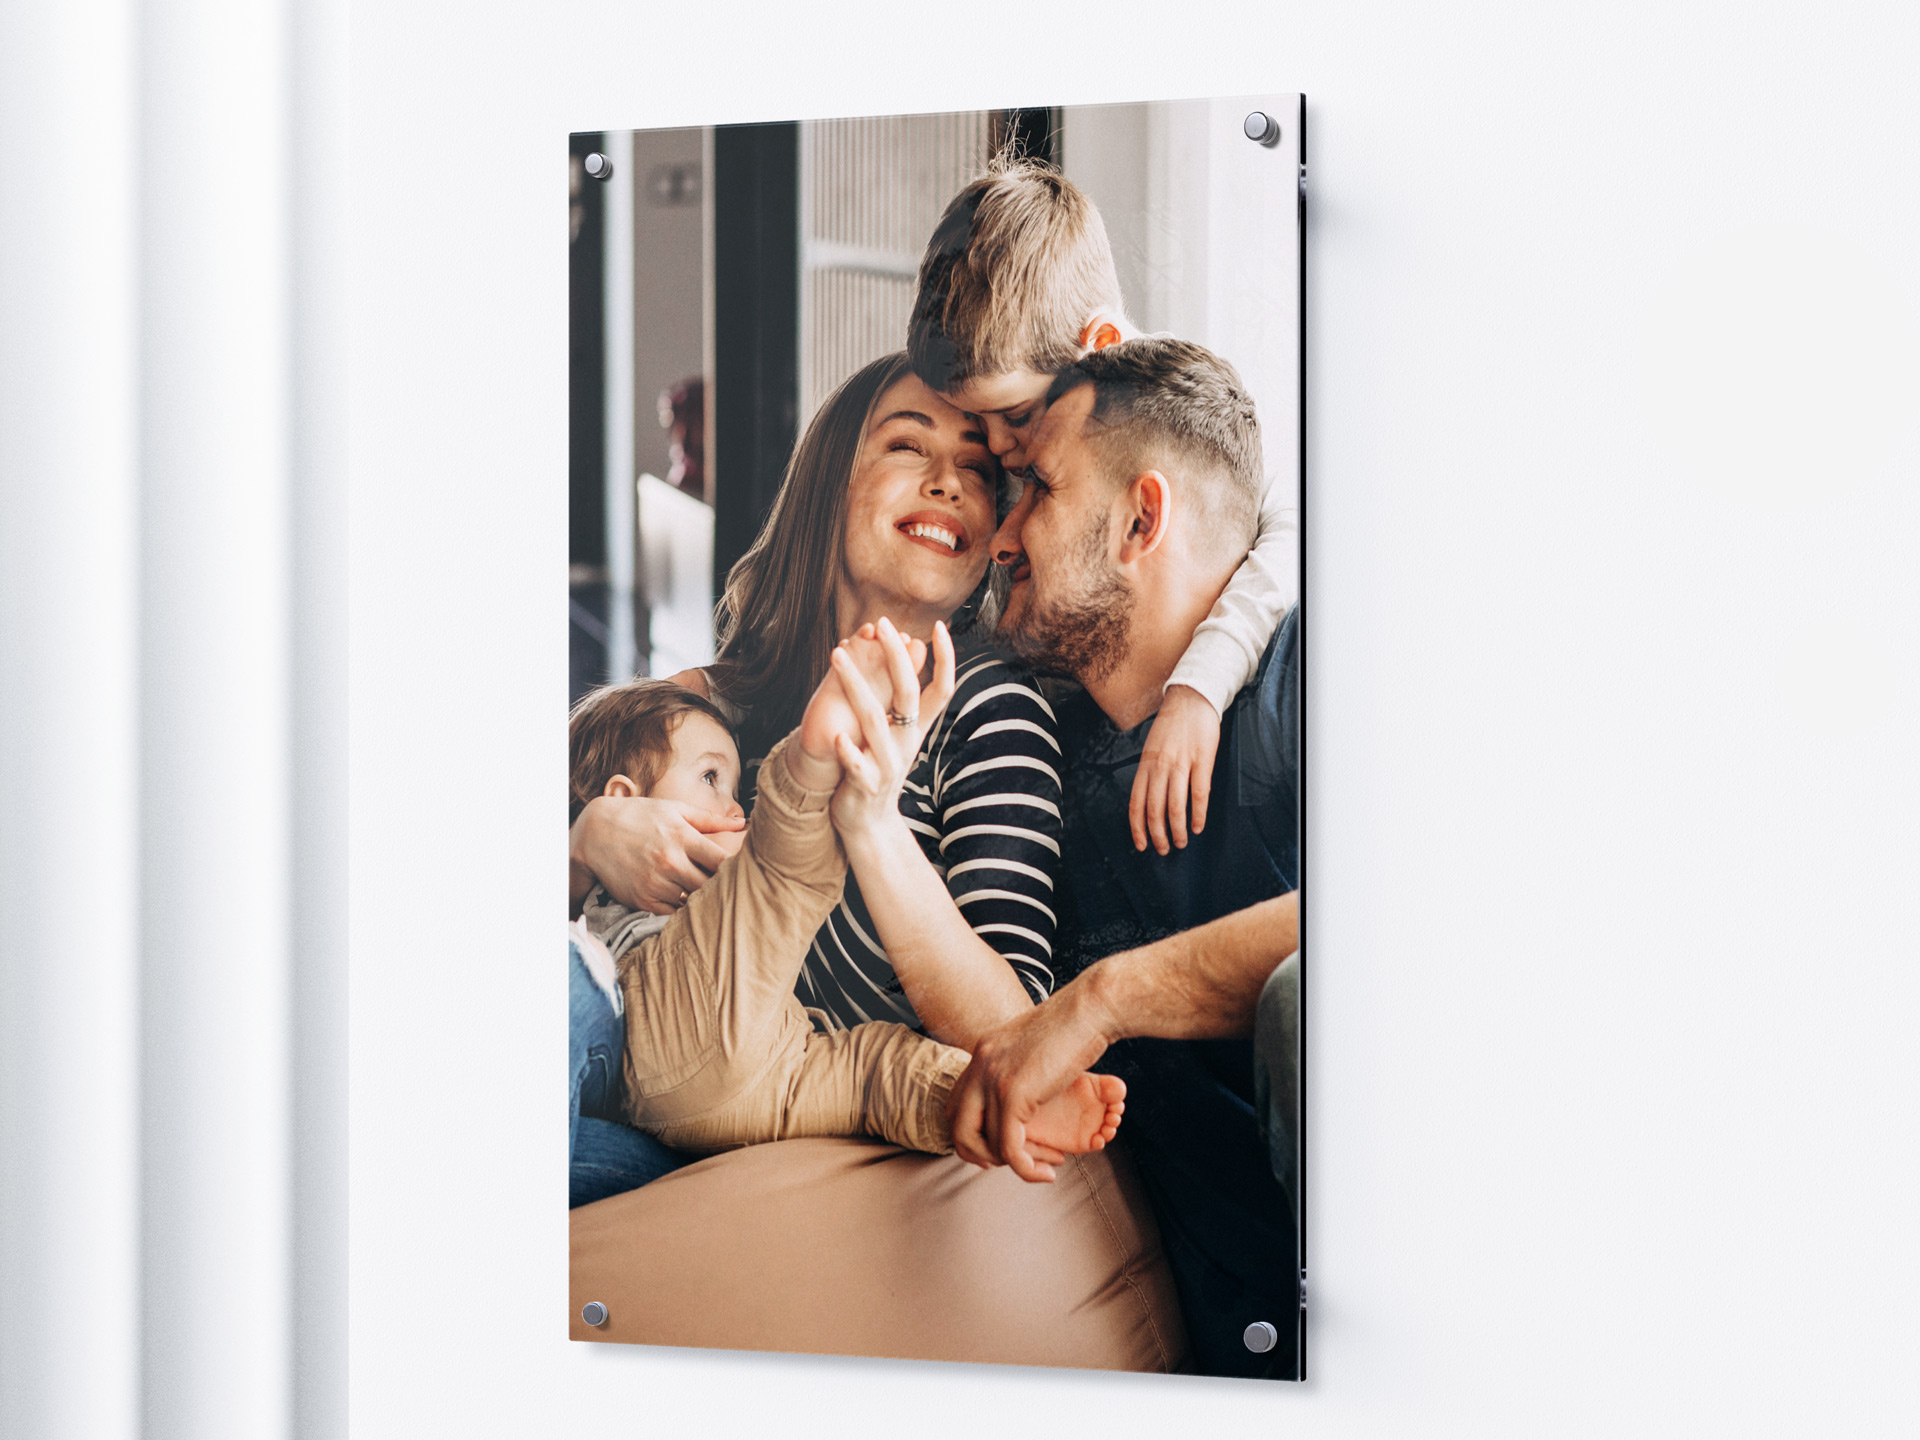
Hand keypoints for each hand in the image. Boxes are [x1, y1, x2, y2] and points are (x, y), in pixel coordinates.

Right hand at [569, 794, 745, 915]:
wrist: (595, 832)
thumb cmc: (640, 816)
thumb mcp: (674, 809)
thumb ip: (710, 819)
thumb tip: (742, 824)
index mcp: (683, 837)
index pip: (723, 862)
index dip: (736, 868)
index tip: (741, 870)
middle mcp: (670, 862)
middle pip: (711, 886)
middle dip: (720, 886)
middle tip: (726, 886)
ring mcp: (656, 883)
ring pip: (692, 901)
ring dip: (698, 897)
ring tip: (701, 891)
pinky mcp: (643, 900)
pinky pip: (672, 913)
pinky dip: (679, 908)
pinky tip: (680, 897)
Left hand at [824, 618, 956, 840]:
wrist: (869, 821)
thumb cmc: (876, 767)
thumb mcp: (894, 735)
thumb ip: (898, 703)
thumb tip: (904, 656)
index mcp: (916, 728)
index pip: (943, 688)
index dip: (946, 659)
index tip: (939, 626)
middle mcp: (907, 742)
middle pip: (909, 694)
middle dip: (896, 656)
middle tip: (881, 623)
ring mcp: (889, 765)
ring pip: (876, 722)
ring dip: (856, 686)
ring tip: (836, 654)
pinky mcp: (867, 786)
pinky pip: (859, 766)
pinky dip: (850, 751)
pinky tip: (839, 735)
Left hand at [947, 982, 1119, 1182]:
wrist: (1091, 1007)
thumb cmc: (1075, 1024)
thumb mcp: (1033, 1043)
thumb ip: (1018, 1063)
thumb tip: (1022, 1082)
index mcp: (983, 1051)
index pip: (955, 1103)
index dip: (968, 1133)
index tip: (992, 1148)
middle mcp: (980, 1064)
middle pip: (956, 1126)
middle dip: (976, 1154)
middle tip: (1004, 1164)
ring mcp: (993, 1079)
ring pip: (985, 1143)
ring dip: (1011, 1165)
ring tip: (1038, 1167)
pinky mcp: (1014, 1094)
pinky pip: (1009, 1148)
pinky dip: (1025, 1169)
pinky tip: (1045, 1173)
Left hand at [1129, 683, 1220, 854]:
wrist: (1192, 697)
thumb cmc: (1172, 725)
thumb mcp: (1152, 748)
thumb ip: (1150, 772)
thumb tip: (1149, 800)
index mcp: (1146, 764)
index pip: (1136, 803)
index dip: (1137, 828)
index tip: (1141, 845)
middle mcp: (1159, 766)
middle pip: (1154, 809)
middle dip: (1157, 835)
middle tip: (1163, 850)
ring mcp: (1180, 763)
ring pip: (1175, 806)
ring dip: (1176, 830)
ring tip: (1181, 843)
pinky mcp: (1202, 760)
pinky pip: (1199, 793)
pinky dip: (1198, 814)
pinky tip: (1198, 827)